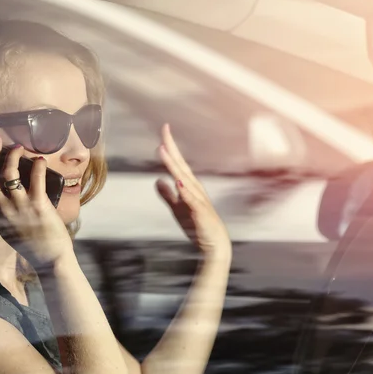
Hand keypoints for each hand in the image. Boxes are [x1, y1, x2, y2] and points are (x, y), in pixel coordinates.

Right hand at [0, 136, 73, 266]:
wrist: (50, 261)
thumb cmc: (36, 247)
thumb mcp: (14, 231)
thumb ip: (11, 216)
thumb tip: (15, 202)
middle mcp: (4, 209)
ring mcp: (20, 207)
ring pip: (10, 175)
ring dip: (13, 157)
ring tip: (19, 147)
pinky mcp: (38, 207)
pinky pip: (36, 181)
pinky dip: (37, 167)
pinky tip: (40, 160)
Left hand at [155, 124, 231, 259]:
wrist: (214, 243)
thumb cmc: (198, 225)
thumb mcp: (177, 208)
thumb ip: (167, 195)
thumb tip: (157, 180)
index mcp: (189, 186)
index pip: (177, 163)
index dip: (170, 147)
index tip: (163, 130)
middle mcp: (194, 188)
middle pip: (180, 164)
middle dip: (172, 147)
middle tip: (164, 129)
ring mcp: (198, 199)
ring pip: (183, 178)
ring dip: (173, 164)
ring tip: (163, 150)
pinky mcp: (200, 212)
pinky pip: (191, 200)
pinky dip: (184, 190)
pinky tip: (178, 181)